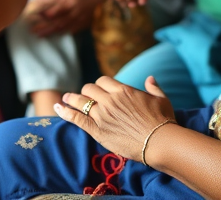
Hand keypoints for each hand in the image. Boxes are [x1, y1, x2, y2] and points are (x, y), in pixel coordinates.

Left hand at [24, 0, 104, 36]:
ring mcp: (79, 20)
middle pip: (56, 23)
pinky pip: (73, 30)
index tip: (33, 17)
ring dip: (51, 32)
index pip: (54, 12)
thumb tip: (43, 2)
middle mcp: (73, 13)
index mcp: (69, 3)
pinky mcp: (84, 23)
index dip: (43, 16)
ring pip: (63, 28)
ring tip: (40, 35)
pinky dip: (64, 32)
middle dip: (44, 28)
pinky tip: (57, 34)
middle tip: (32, 31)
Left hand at [55, 76, 175, 162]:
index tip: (100, 90)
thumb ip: (153, 87)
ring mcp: (102, 115)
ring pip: (80, 101)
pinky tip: (58, 108)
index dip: (100, 85)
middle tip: (84, 96)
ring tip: (65, 98)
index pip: (103, 80)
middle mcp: (110, 100)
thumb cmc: (163, 120)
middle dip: (87, 91)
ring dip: (72, 98)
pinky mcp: (97, 130)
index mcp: (123, 90)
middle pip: (90, 88)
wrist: (159, 141)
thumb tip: (150, 79)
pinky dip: (65, 112)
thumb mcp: (161, 99)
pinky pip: (76, 118)